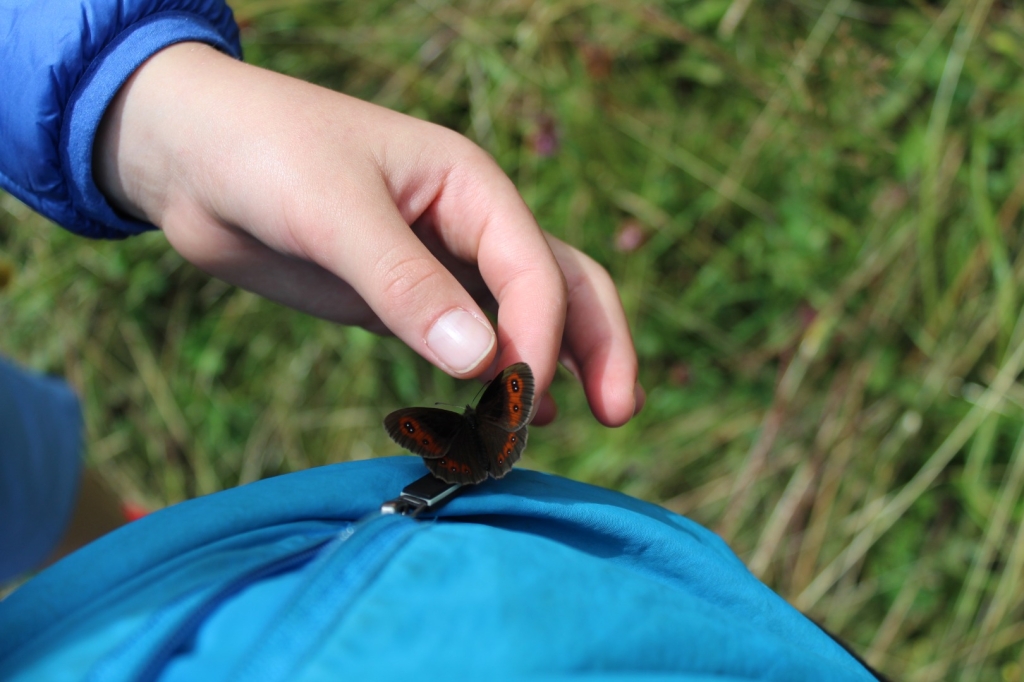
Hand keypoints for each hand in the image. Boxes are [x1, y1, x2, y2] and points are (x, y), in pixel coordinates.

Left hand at [95, 42, 642, 425]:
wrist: (189, 156)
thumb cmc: (262, 152)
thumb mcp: (332, 210)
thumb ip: (406, 285)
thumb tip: (483, 363)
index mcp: (469, 184)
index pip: (534, 266)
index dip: (542, 336)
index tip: (521, 397)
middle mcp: (467, 224)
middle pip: (560, 286)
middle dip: (596, 346)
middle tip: (619, 413)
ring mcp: (436, 266)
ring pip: (519, 318)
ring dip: (550, 368)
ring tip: (562, 427)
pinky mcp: (400, 301)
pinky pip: (463, 342)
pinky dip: (491, 378)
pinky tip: (504, 413)